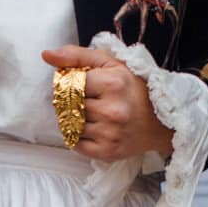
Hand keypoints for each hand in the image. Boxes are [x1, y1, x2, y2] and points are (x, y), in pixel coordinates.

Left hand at [42, 45, 172, 161]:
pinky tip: (91, 128)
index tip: (80, 84)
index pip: (70, 83)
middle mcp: (112, 110)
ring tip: (90, 113)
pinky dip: (76, 136)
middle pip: (68, 105)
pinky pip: (75, 144)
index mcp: (112, 83)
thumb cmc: (132, 88)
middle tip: (84, 99)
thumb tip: (47, 55)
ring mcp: (109, 133)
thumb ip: (77, 55)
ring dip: (72, 119)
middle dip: (70, 101)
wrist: (160, 122)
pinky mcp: (107, 151)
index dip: (70, 83)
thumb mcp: (110, 63)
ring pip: (69, 124)